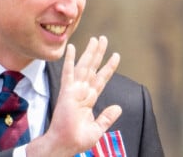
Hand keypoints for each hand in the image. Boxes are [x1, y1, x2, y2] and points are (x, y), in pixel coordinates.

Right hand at [27, 36, 121, 156]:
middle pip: (93, 67)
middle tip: (103, 39)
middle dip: (99, 53)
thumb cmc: (78, 138)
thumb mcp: (98, 129)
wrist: (65, 144)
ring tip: (95, 39)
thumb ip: (107, 116)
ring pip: (84, 66)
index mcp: (90, 98)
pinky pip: (68, 73)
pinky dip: (70, 60)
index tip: (116, 55)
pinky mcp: (66, 91)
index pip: (102, 78)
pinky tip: (72, 49)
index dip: (109, 66)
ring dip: (90, 53)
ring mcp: (75, 89)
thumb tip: (118, 107)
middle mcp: (83, 90)